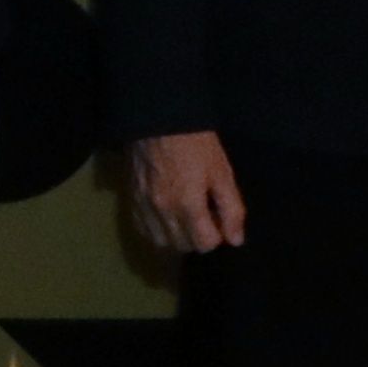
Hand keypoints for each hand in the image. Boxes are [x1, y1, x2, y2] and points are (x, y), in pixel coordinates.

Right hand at [125, 129, 245, 254]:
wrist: (159, 120)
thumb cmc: (196, 144)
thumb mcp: (222, 172)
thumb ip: (231, 209)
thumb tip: (235, 240)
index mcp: (188, 205)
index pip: (205, 244)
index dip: (218, 234)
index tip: (220, 217)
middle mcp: (162, 212)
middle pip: (184, 246)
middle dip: (199, 237)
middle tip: (205, 215)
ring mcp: (144, 207)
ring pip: (162, 242)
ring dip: (177, 237)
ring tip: (186, 219)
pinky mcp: (131, 200)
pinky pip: (143, 230)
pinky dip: (157, 231)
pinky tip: (166, 218)